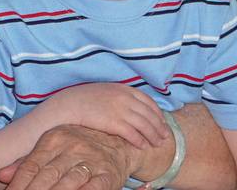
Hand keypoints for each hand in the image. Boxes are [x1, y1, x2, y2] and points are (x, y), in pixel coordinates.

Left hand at [0, 124, 135, 189]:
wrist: (119, 142)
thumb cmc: (78, 148)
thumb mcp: (52, 148)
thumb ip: (27, 163)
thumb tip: (1, 175)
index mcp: (54, 139)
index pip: (31, 166)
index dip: (18, 184)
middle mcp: (72, 147)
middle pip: (46, 176)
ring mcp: (91, 160)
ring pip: (67, 183)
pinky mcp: (107, 175)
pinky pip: (92, 188)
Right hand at [49, 83, 168, 148]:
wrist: (70, 104)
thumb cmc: (87, 99)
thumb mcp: (108, 91)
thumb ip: (122, 96)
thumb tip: (135, 107)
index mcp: (124, 89)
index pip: (149, 102)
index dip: (158, 114)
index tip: (162, 123)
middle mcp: (125, 98)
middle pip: (149, 114)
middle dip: (159, 127)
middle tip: (165, 137)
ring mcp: (120, 110)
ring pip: (144, 125)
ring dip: (153, 136)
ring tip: (157, 144)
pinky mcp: (113, 122)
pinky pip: (132, 133)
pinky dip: (139, 141)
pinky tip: (142, 146)